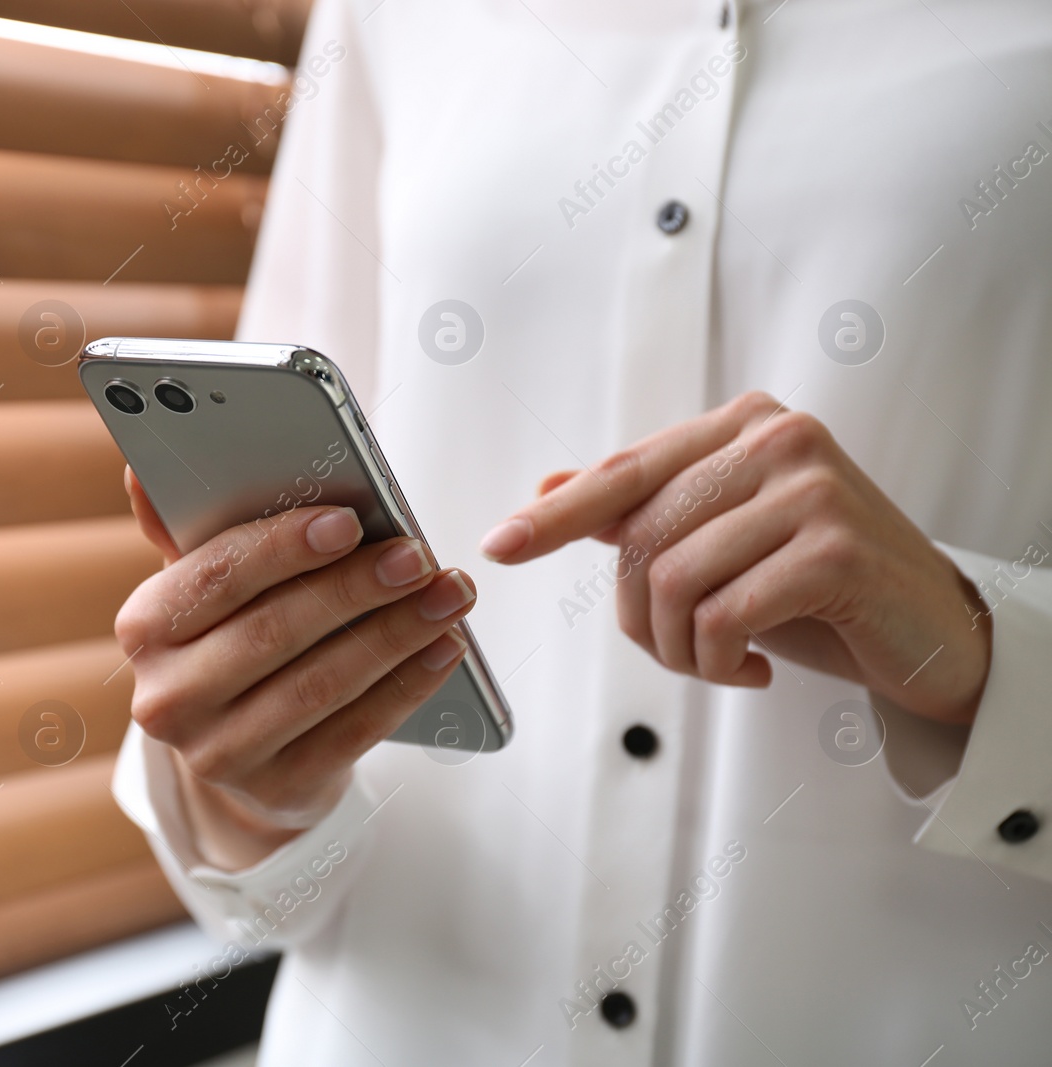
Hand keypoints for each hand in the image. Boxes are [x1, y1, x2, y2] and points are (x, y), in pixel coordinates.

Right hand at [116, 468, 477, 868]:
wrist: (239, 746)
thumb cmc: (229, 636)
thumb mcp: (202, 586)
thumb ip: (185, 527)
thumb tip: (140, 469)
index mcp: (144, 627)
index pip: (215, 577)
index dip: (284, 548)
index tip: (350, 521)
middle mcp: (168, 697)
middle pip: (272, 632)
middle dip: (354, 589)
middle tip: (417, 557)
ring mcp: (218, 753)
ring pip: (319, 685)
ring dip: (394, 635)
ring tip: (448, 596)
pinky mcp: (276, 788)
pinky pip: (353, 733)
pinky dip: (406, 686)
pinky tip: (444, 648)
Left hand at [479, 392, 991, 725]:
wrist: (930, 631)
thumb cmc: (816, 585)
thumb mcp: (721, 540)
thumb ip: (643, 509)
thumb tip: (547, 486)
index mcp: (742, 424)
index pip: (625, 471)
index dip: (560, 514)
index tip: (499, 545)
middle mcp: (777, 438)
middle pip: (641, 537)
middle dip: (638, 617)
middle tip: (675, 653)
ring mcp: (811, 488)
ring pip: (673, 580)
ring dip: (678, 648)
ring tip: (715, 662)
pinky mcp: (835, 549)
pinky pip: (721, 615)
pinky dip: (715, 660)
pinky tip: (749, 671)